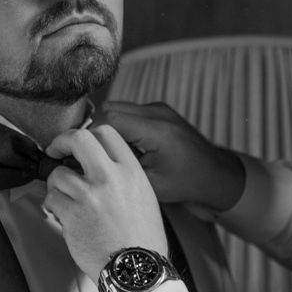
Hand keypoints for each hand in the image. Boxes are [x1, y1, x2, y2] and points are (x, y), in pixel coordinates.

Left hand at [42, 124, 170, 278]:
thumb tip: (99, 163)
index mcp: (131, 171)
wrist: (137, 270)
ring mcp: (89, 196)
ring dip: (57, 185)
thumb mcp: (145, 197)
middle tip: (56, 150)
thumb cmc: (142, 239)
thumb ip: (123, 175)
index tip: (77, 145)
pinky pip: (51, 199)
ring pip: (58, 174)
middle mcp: (110, 178)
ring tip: (67, 200)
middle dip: (61, 141)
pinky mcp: (72, 215)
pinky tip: (65, 216)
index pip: (106, 132)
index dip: (87, 134)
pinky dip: (54, 206)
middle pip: (78, 139)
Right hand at [98, 101, 247, 212]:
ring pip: (118, 108)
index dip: (88, 136)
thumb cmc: (186, 183)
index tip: (77, 153)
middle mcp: (158, 113)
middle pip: (110, 110)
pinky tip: (123, 147)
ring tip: (106, 152)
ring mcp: (159, 109)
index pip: (109, 121)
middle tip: (89, 154)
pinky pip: (130, 112)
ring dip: (107, 128)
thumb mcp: (150, 183)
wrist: (214, 174)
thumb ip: (119, 169)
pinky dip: (121, 126)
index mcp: (157, 131)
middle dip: (95, 132)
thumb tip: (88, 165)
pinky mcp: (159, 110)